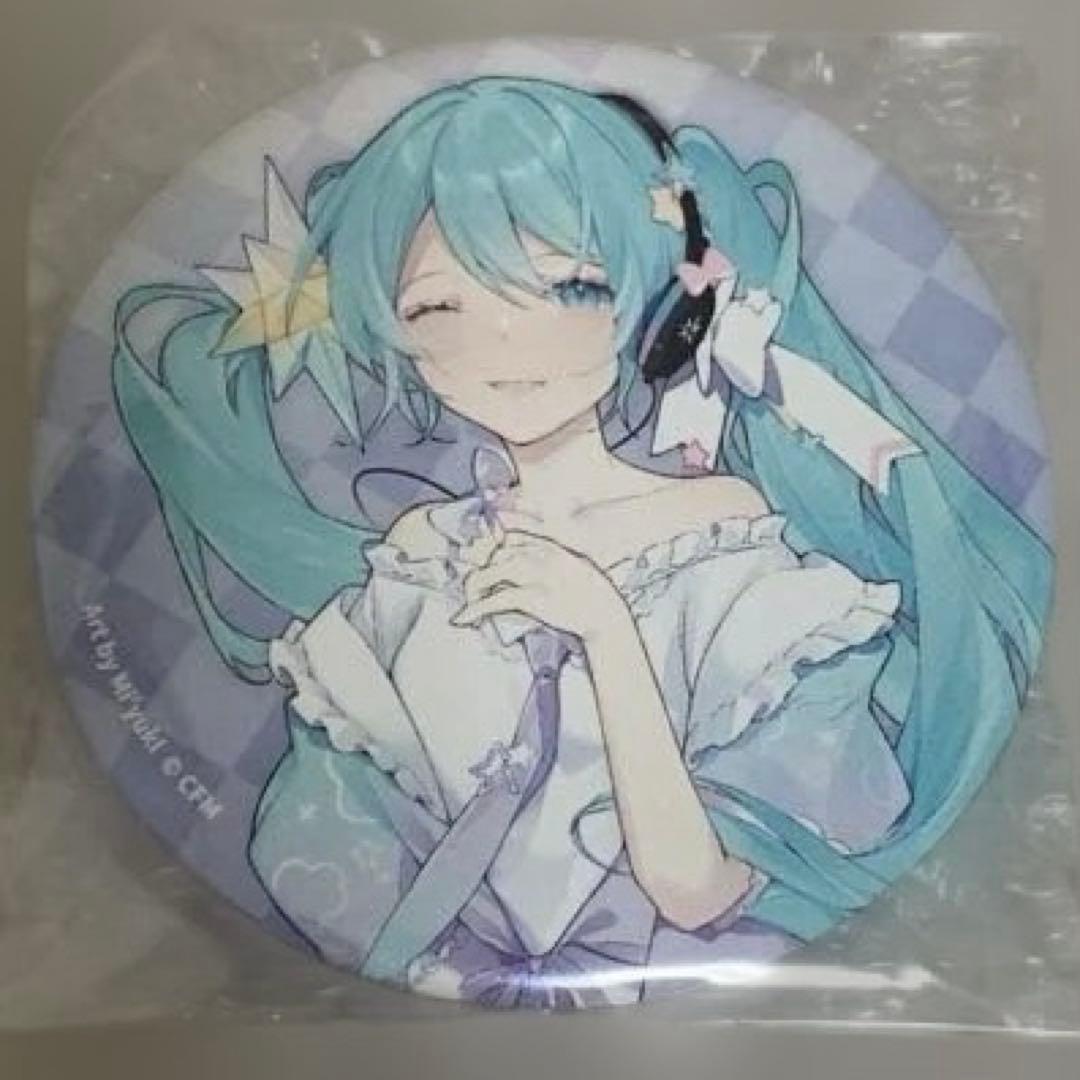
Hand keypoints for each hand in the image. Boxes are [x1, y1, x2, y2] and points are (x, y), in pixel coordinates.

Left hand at [449, 530, 630, 643]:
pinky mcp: (533, 596)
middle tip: (473, 586)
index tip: (476, 557)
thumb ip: (544, 555)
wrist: (605, 613)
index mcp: (546, 542)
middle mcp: (538, 552)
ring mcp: (535, 573)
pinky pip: (495, 600)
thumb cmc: (588, 591)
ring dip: (473, 589)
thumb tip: (511, 555)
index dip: (487, 545)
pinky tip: (465, 617)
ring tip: (470, 602)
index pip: (506, 535)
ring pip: (488, 573)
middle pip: (492, 553)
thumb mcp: (569, 562)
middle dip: (477, 569)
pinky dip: (475, 609)